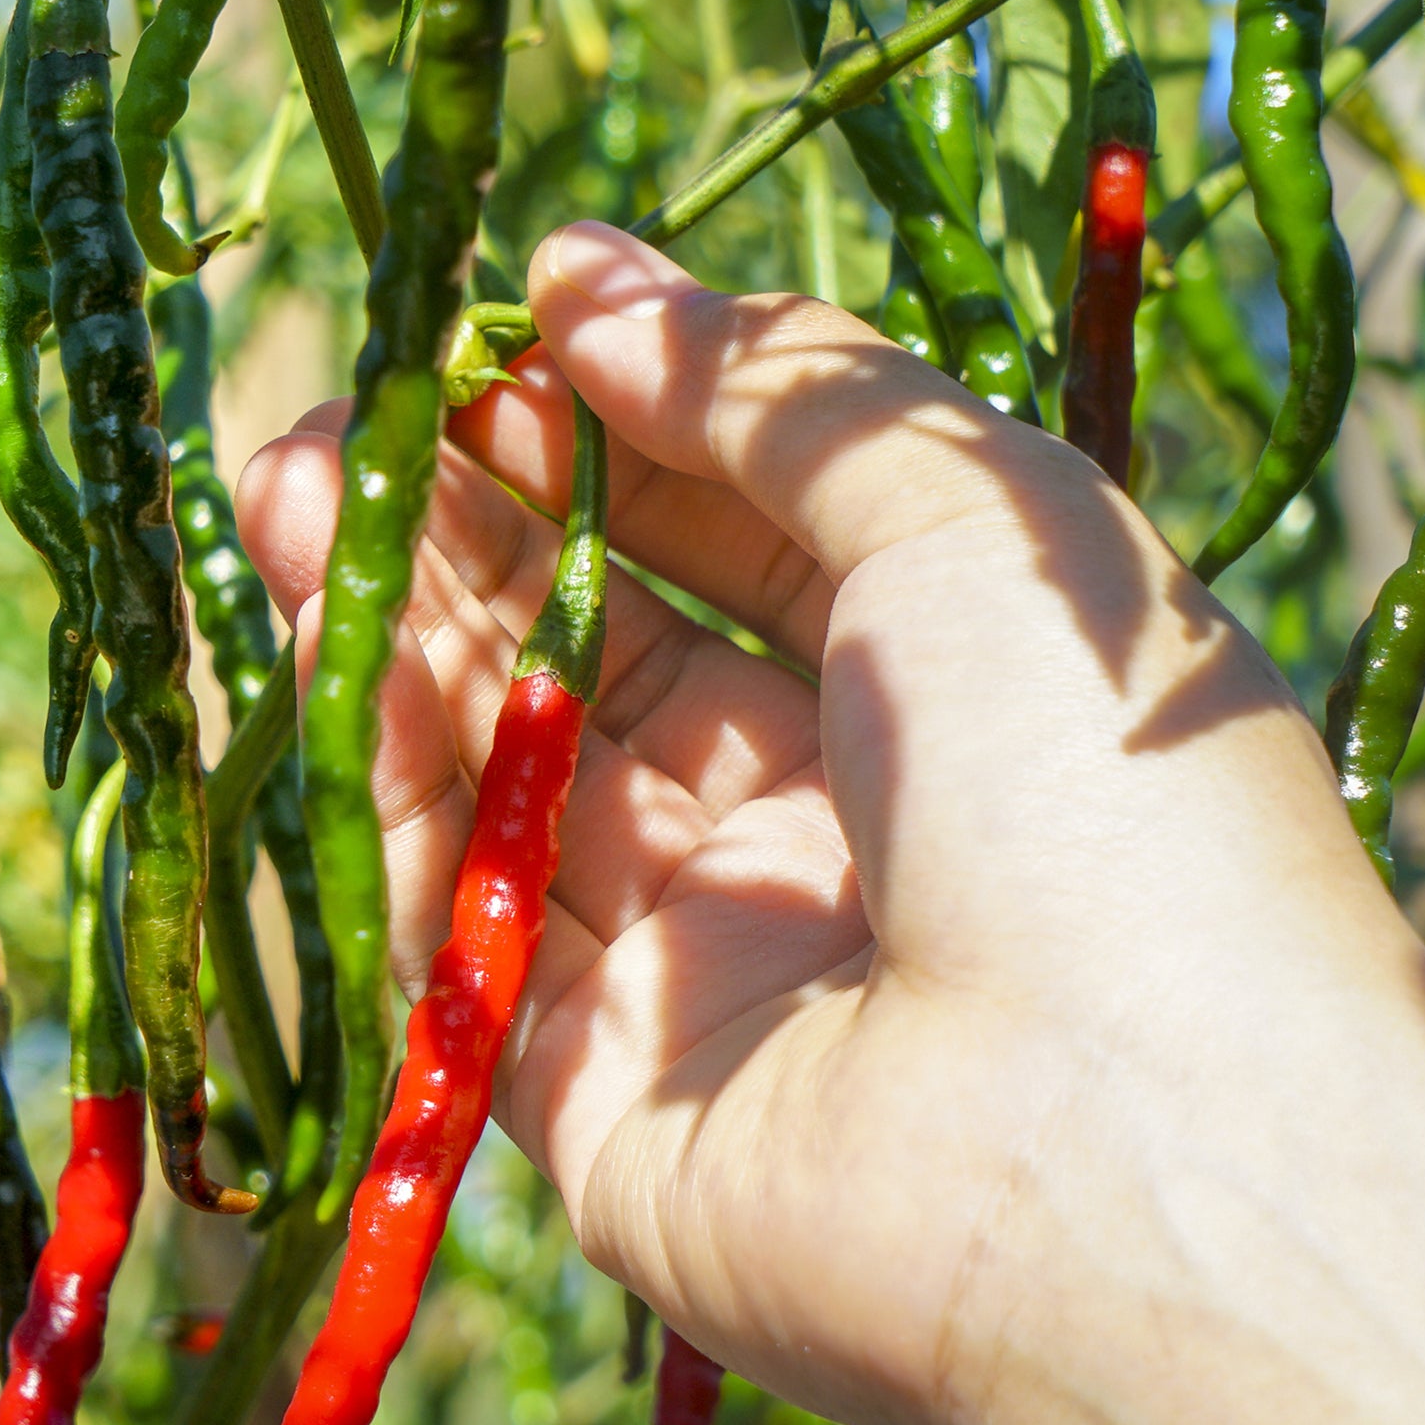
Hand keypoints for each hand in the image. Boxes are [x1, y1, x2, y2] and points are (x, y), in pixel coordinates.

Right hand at [234, 220, 1409, 1424]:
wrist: (1134, 1151)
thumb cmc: (1097, 786)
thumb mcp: (972, 513)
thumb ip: (778, 389)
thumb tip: (586, 273)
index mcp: (953, 696)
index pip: (754, 538)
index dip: (628, 427)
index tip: (498, 324)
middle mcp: (836, 833)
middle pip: (618, 652)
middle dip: (482, 520)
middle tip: (347, 413)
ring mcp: (719, 974)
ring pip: (526, 779)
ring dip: (407, 630)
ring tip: (291, 487)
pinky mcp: (607, 1109)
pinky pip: (474, 937)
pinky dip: (404, 792)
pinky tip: (334, 647)